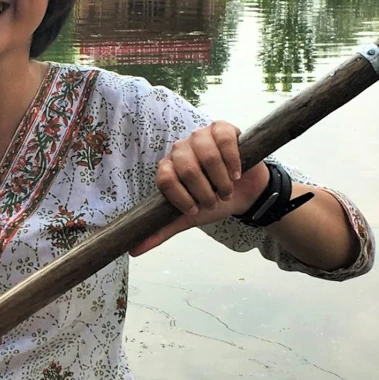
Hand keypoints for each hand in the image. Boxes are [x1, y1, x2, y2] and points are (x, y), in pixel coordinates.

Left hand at [131, 122, 268, 256]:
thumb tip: (133, 251)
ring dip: (220, 177)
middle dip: (204, 190)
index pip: (165, 178)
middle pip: (186, 166)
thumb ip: (161, 231)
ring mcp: (201, 136)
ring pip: (206, 153)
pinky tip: (237, 173)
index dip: (181, 196)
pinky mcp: (223, 129)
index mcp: (168, 167)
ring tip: (227, 188)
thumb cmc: (214, 200)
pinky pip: (225, 138)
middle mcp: (180, 149)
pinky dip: (232, 160)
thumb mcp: (188, 218)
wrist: (245, 193)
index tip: (195, 209)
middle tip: (215, 200)